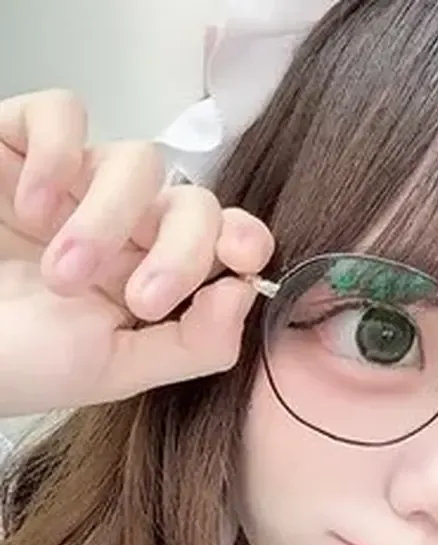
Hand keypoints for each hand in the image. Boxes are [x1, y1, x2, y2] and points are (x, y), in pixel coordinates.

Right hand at [0, 89, 273, 416]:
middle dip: (181, 249)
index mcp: (152, 280)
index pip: (222, 241)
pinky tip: (28, 206)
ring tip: (58, 272)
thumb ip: (193, 345)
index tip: (243, 257)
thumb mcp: (115, 370)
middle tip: (140, 300)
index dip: (244, 238)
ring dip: (107, 220)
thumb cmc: (19, 362)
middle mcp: (124, 230)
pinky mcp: (19, 146)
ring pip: (137, 161)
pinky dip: (54, 154)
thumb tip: (245, 291)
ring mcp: (74, 186)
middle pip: (193, 200)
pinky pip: (62, 112)